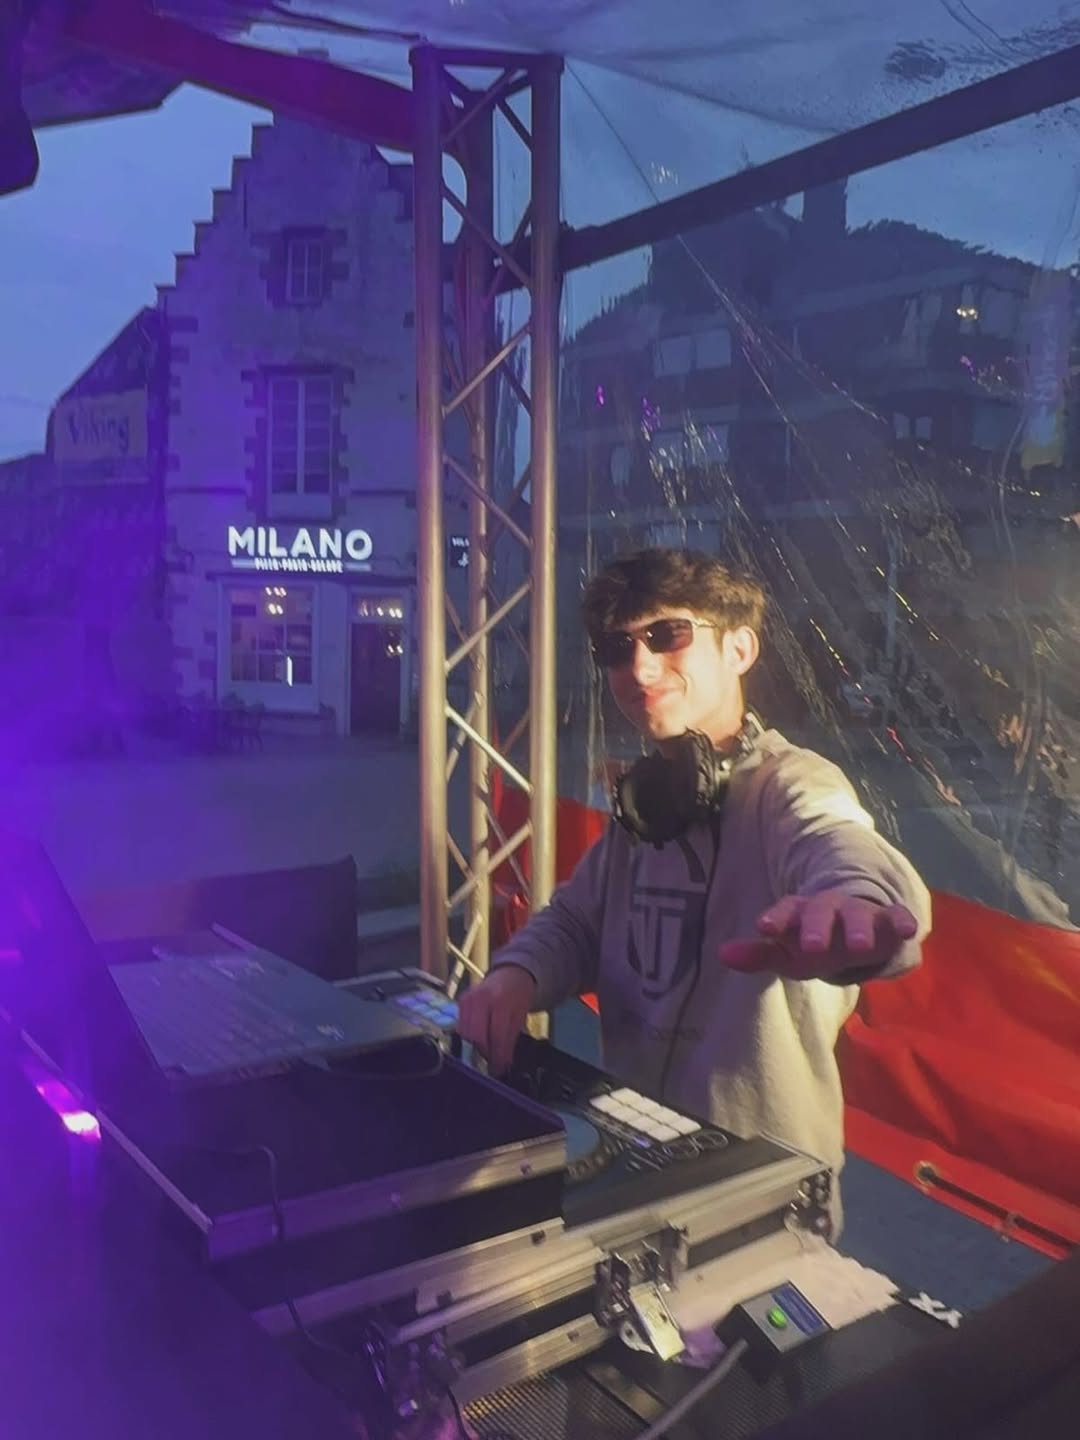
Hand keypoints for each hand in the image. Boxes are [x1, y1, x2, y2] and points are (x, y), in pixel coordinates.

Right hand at [457, 965, 536, 1074]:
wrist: (510, 973)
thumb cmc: (518, 995)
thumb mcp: (521, 1016)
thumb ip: (509, 1038)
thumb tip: (502, 1063)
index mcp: (501, 1002)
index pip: (496, 1035)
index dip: (498, 1055)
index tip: (500, 1068)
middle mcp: (481, 999)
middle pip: (476, 1035)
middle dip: (484, 1051)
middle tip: (493, 1059)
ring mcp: (468, 998)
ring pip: (465, 1032)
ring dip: (476, 1044)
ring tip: (487, 1047)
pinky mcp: (461, 1000)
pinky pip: (461, 1025)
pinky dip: (469, 1034)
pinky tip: (480, 1035)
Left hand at [719, 890, 917, 979]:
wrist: (855, 930)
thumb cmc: (813, 943)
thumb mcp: (787, 953)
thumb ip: (759, 954)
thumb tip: (721, 955)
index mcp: (801, 913)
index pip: (785, 911)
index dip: (776, 918)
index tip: (764, 927)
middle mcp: (829, 908)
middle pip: (821, 911)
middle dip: (817, 927)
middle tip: (812, 947)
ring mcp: (859, 912)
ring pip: (858, 915)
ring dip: (858, 929)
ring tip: (858, 948)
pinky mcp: (887, 920)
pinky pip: (895, 917)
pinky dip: (901, 920)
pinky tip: (908, 929)